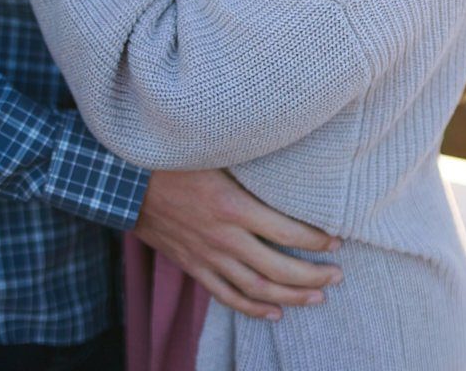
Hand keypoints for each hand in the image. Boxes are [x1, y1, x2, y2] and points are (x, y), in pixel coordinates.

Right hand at [133, 169, 341, 321]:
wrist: (127, 179)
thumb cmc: (174, 157)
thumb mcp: (216, 153)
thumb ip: (249, 164)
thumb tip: (285, 156)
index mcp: (233, 206)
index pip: (287, 231)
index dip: (316, 239)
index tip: (337, 239)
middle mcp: (224, 237)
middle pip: (278, 268)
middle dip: (313, 275)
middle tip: (338, 275)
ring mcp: (207, 256)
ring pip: (257, 290)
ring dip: (291, 296)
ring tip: (318, 297)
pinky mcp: (193, 266)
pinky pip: (226, 296)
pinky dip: (253, 309)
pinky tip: (275, 312)